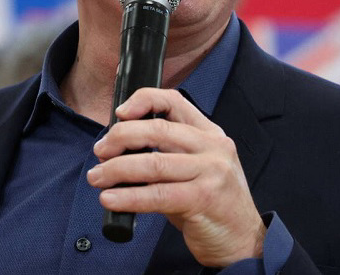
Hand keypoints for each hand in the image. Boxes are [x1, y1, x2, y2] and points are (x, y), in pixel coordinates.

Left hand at [88, 88, 264, 266]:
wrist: (241, 239)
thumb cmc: (212, 205)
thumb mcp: (195, 169)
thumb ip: (167, 154)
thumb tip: (119, 151)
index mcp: (210, 134)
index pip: (175, 101)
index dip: (143, 100)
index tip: (119, 113)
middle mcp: (213, 147)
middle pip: (158, 129)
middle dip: (121, 138)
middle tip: (100, 152)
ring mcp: (211, 172)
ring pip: (153, 162)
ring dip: (116, 169)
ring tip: (97, 177)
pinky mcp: (204, 198)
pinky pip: (157, 194)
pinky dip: (128, 197)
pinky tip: (111, 200)